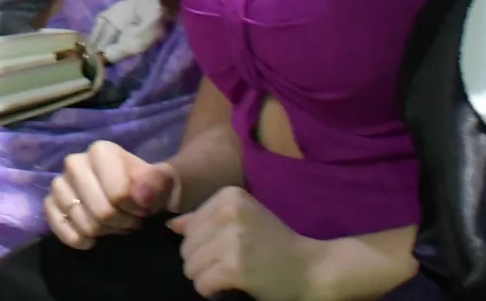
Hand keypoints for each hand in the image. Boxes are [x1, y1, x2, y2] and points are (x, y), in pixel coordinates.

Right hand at [46, 141, 184, 249]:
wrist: (135, 197)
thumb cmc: (150, 188)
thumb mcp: (165, 181)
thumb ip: (157, 182)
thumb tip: (140, 195)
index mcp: (101, 151)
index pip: (117, 193)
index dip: (134, 208)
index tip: (142, 208)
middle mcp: (75, 162)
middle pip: (100, 211)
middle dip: (119, 222)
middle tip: (130, 220)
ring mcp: (59, 183)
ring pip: (81, 220)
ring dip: (102, 231)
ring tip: (114, 225)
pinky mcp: (50, 202)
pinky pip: (58, 225)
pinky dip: (77, 238)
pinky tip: (91, 239)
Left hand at [170, 187, 319, 300]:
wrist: (313, 268)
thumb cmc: (276, 244)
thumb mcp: (243, 220)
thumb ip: (206, 220)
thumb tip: (172, 224)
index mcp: (229, 195)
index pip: (188, 226)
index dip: (205, 244)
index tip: (232, 248)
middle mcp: (228, 211)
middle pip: (186, 247)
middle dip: (203, 263)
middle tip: (231, 265)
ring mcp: (231, 239)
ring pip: (190, 268)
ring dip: (207, 278)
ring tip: (232, 275)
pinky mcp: (234, 266)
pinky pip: (202, 284)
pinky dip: (212, 292)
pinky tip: (233, 286)